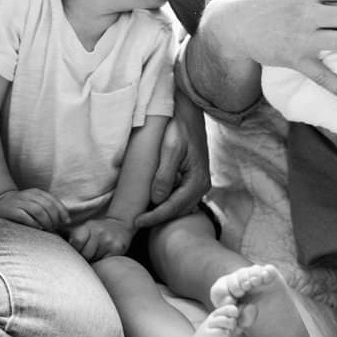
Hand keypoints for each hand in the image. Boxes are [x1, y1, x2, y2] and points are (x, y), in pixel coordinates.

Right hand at [0, 188, 70, 230]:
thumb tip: (64, 219)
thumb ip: (47, 207)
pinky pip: (25, 216)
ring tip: (48, 228)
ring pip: (38, 210)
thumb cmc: (22, 205)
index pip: (53, 200)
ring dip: (46, 221)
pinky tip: (38, 228)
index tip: (66, 221)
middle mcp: (29, 195)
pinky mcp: (11, 211)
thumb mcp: (35, 201)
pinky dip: (33, 223)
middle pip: (47, 206)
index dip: (62, 211)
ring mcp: (20, 202)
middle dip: (54, 218)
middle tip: (55, 227)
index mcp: (37, 192)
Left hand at [68, 217, 133, 261]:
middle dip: (84, 257)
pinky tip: (104, 255)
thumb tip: (60, 251)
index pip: (76, 242)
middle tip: (88, 253)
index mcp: (88, 226)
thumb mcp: (86, 228)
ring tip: (97, 253)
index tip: (78, 250)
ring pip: (94, 259)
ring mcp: (109, 240)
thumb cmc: (98, 231)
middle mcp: (99, 232)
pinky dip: (102, 261)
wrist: (120, 225)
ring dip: (93, 260)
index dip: (76, 249)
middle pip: (85, 254)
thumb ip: (74, 238)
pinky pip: (104, 261)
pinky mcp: (117, 248)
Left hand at [136, 90, 209, 228]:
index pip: (173, 207)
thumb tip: (157, 199)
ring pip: (179, 207)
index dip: (154, 217)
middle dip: (157, 218)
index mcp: (197, 181)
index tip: (136, 222)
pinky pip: (180, 199)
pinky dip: (168, 203)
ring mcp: (198, 184)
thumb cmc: (179, 128)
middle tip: (136, 221)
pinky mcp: (193, 180)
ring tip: (143, 214)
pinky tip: (154, 201)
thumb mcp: (170, 148)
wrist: (189, 114)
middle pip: (177, 211)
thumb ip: (164, 175)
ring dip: (162, 212)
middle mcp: (201, 186)